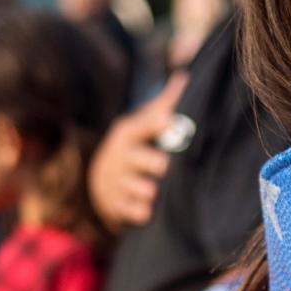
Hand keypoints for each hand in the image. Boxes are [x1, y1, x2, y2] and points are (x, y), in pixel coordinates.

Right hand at [88, 72, 187, 232]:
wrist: (104, 178)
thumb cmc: (136, 146)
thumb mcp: (143, 124)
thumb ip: (164, 105)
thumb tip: (186, 77)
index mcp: (129, 133)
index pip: (140, 126)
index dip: (154, 123)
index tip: (168, 121)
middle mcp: (120, 157)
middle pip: (134, 157)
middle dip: (149, 161)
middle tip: (164, 165)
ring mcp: (116, 181)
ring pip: (129, 185)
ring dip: (142, 189)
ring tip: (153, 192)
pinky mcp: (115, 204)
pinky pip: (124, 208)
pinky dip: (135, 211)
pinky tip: (147, 213)